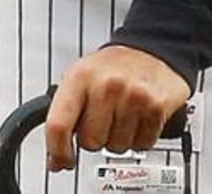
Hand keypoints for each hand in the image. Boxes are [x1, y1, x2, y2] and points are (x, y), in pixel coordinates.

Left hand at [43, 46, 189, 170]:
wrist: (151, 50)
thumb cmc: (112, 67)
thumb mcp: (80, 78)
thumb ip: (64, 114)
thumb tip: (55, 158)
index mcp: (79, 77)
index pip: (58, 125)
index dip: (57, 151)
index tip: (60, 161)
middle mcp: (105, 85)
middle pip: (90, 142)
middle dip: (94, 138)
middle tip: (102, 119)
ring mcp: (132, 96)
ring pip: (116, 148)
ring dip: (118, 139)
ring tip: (121, 115)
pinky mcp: (156, 107)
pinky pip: (142, 145)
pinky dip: (140, 139)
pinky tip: (138, 119)